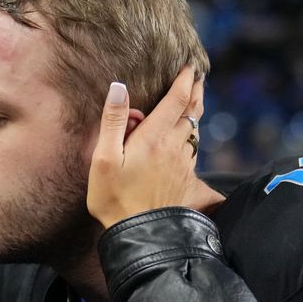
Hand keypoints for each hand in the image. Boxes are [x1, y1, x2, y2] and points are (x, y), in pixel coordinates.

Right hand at [87, 67, 202, 228]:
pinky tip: (187, 138)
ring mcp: (182, 164)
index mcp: (155, 137)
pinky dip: (192, 136)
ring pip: (194, 131)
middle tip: (198, 78)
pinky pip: (192, 150)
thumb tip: (118, 88)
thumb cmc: (115, 198)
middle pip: (191, 113)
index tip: (190, 67)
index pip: (176, 100)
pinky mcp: (184, 180)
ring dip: (195, 113)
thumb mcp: (104, 158)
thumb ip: (112, 121)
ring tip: (194, 102)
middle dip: (195, 93)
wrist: (142, 235)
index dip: (185, 81)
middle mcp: (173, 147)